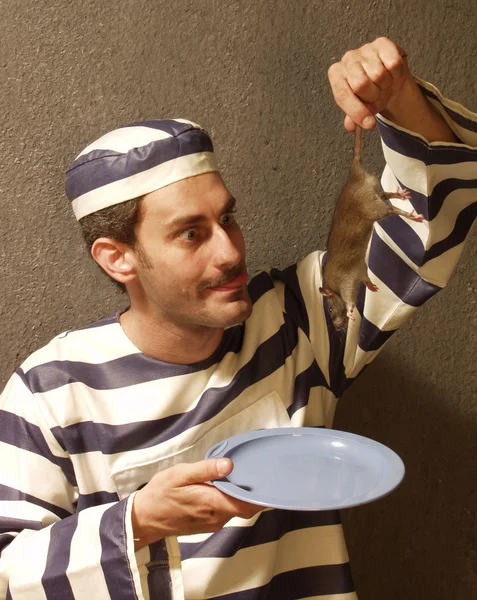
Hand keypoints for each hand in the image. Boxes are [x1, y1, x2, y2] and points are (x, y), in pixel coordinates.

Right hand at [131, 458, 261, 548]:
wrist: (144, 517)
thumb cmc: (161, 493)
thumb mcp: (181, 474)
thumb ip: (206, 469)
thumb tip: (229, 464)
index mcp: (212, 503)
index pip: (246, 505)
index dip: (261, 496)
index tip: (270, 482)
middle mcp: (216, 517)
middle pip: (245, 508)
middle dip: (253, 492)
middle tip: (260, 472)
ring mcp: (212, 523)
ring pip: (236, 510)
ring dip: (242, 496)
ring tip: (246, 475)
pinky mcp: (208, 523)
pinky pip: (227, 512)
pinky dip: (232, 500)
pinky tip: (229, 486)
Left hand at [328, 37, 409, 131]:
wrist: (388, 77)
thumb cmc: (370, 92)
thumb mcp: (361, 106)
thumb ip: (354, 117)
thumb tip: (351, 126)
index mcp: (336, 75)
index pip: (343, 95)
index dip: (357, 111)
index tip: (369, 124)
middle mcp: (347, 59)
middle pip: (361, 85)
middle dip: (373, 97)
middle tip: (376, 96)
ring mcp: (364, 49)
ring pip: (379, 75)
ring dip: (385, 86)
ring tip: (383, 84)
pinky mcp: (382, 43)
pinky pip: (393, 64)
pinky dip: (395, 75)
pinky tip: (391, 74)